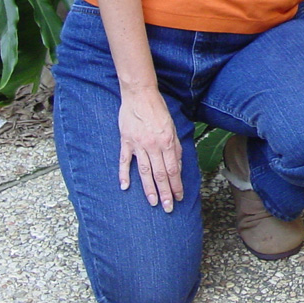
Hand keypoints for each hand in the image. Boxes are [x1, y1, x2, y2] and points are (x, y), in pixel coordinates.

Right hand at [118, 88, 183, 210]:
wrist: (140, 95)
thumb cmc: (158, 110)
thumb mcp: (172, 127)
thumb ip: (175, 147)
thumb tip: (177, 165)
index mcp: (167, 142)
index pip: (173, 169)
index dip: (176, 185)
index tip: (179, 198)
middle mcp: (154, 146)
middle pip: (160, 174)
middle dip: (166, 193)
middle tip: (168, 208)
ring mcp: (138, 145)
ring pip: (145, 172)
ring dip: (149, 189)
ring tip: (154, 202)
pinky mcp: (126, 141)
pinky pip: (124, 161)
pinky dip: (124, 174)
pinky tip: (125, 187)